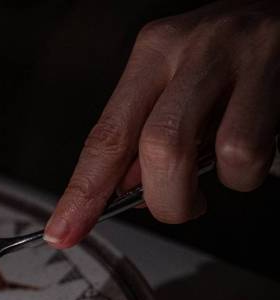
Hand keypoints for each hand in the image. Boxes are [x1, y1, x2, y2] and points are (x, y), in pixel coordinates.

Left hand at [44, 0, 279, 248]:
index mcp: (153, 52)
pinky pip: (257, 151)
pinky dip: (248, 173)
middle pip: (158, 147)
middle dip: (164, 200)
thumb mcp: (177, 83)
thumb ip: (146, 133)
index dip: (84, 191)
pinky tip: (254, 149)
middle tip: (174, 207)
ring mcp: (243, 56)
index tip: (63, 230)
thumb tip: (123, 190)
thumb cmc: (229, 55)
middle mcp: (192, 48)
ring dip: (213, 187)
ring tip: (223, 171)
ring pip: (219, 153)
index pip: (107, 134)